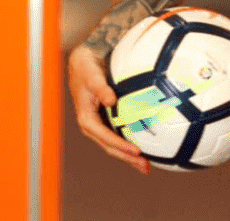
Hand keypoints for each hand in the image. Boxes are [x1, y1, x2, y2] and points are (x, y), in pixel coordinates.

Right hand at [68, 45, 149, 174]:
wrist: (83, 61)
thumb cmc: (86, 68)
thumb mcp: (92, 76)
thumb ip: (101, 88)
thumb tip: (111, 101)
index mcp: (86, 118)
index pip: (105, 137)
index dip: (121, 146)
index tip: (136, 151)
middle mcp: (93, 125)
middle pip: (111, 146)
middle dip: (127, 158)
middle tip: (145, 167)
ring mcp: (100, 123)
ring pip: (115, 144)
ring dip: (129, 155)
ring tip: (146, 164)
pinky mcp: (107, 118)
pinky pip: (119, 133)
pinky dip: (130, 141)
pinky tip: (143, 145)